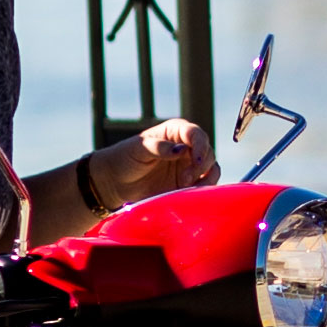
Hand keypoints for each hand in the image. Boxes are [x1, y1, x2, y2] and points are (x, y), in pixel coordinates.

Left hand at [101, 118, 217, 206]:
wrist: (116, 182)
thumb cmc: (125, 158)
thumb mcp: (139, 148)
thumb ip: (160, 147)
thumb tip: (182, 149)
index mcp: (175, 132)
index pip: (196, 134)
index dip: (200, 146)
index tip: (195, 160)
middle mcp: (187, 147)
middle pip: (207, 152)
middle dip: (200, 166)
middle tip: (184, 180)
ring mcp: (189, 166)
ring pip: (211, 169)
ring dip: (206, 178)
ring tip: (188, 188)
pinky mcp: (189, 183)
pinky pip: (205, 185)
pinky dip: (204, 189)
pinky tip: (191, 194)